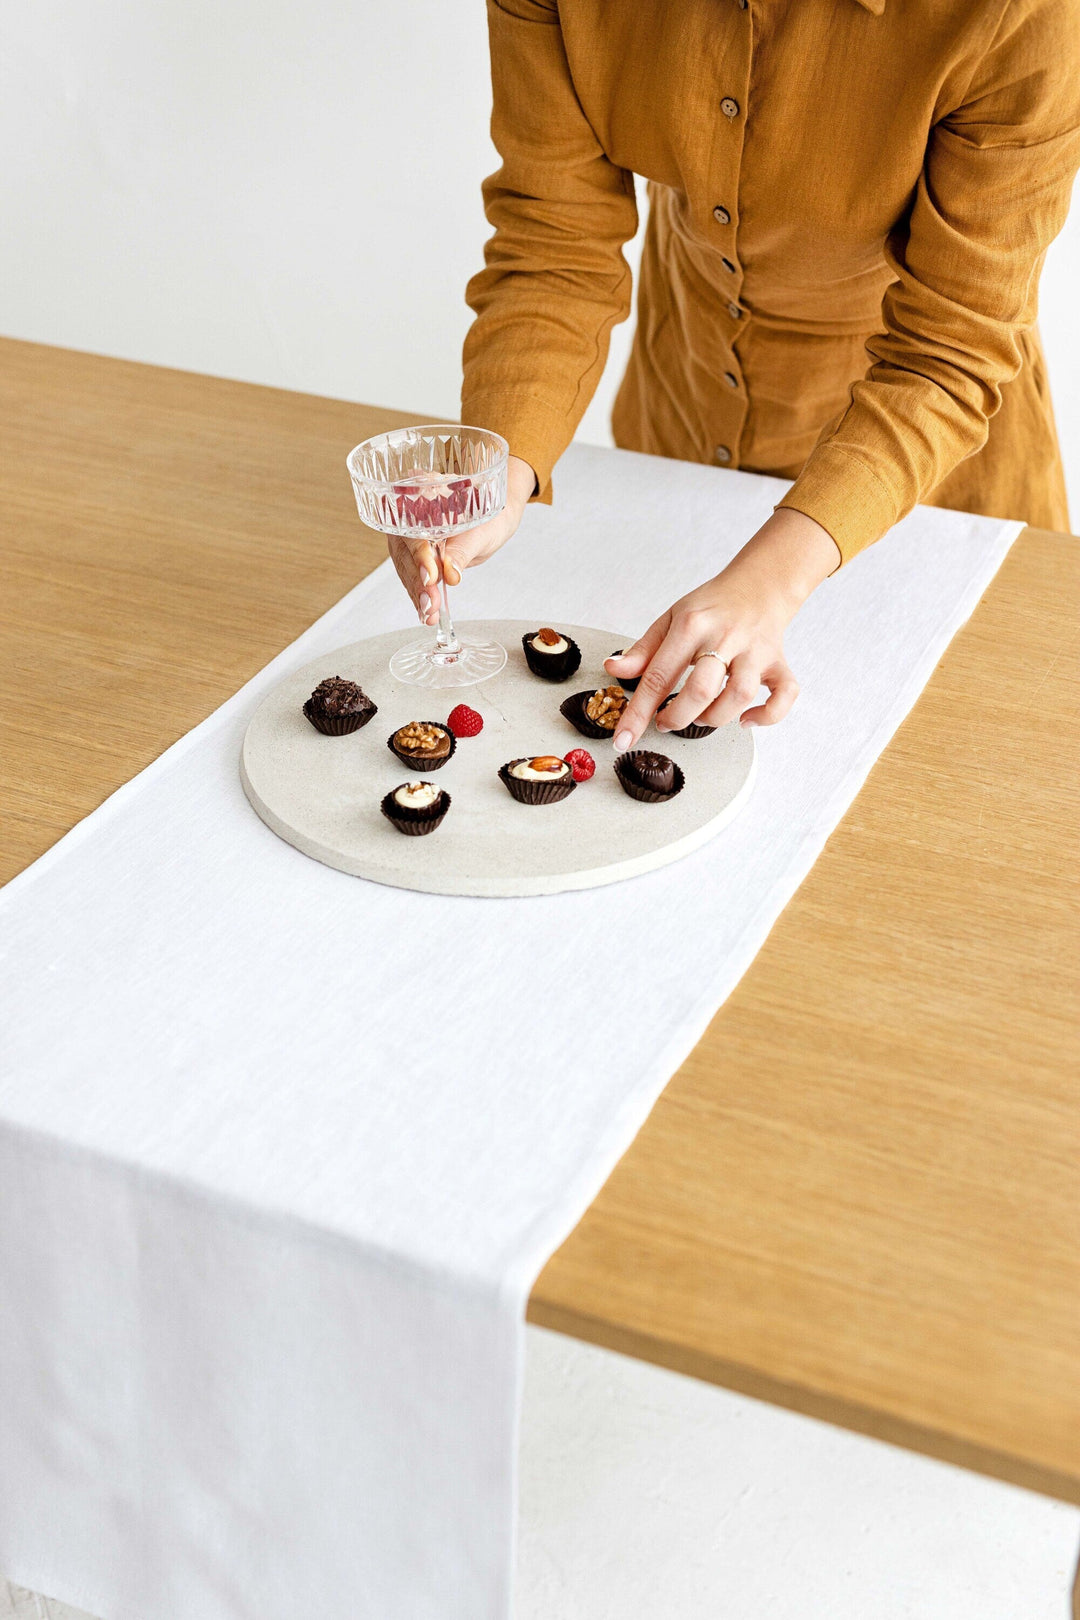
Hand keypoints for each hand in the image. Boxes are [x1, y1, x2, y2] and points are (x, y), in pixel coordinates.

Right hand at [388, 454, 536, 624]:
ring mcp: (407, 534)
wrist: (493, 520)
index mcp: (422, 492)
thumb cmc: (490, 517)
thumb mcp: (481, 532)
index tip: (430, 576)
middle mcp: (408, 513)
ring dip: (417, 594)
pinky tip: (425, 611)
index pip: (413, 526)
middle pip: (405, 551)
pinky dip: (419, 595)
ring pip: (406, 567)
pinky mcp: (412, 554)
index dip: (420, 554)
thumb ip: (463, 550)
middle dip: (418, 582)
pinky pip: (411, 575)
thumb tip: (450, 573)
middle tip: (430, 605)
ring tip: (429, 613)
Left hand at [604, 508, 839, 749]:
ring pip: (740, 696)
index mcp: (692, 625)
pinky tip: (746, 720)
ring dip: (715, 718)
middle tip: (666, 722)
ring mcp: (756, 651)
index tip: (623, 739)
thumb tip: (613, 669)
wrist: (759, 584)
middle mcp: (726, 637)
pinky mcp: (779, 662)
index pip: (659, 675)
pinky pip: (785, 694)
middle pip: (702, 689)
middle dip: (677, 717)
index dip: (637, 712)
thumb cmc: (711, 607)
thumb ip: (643, 649)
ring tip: (700, 717)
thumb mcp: (670, 619)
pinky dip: (768, 715)